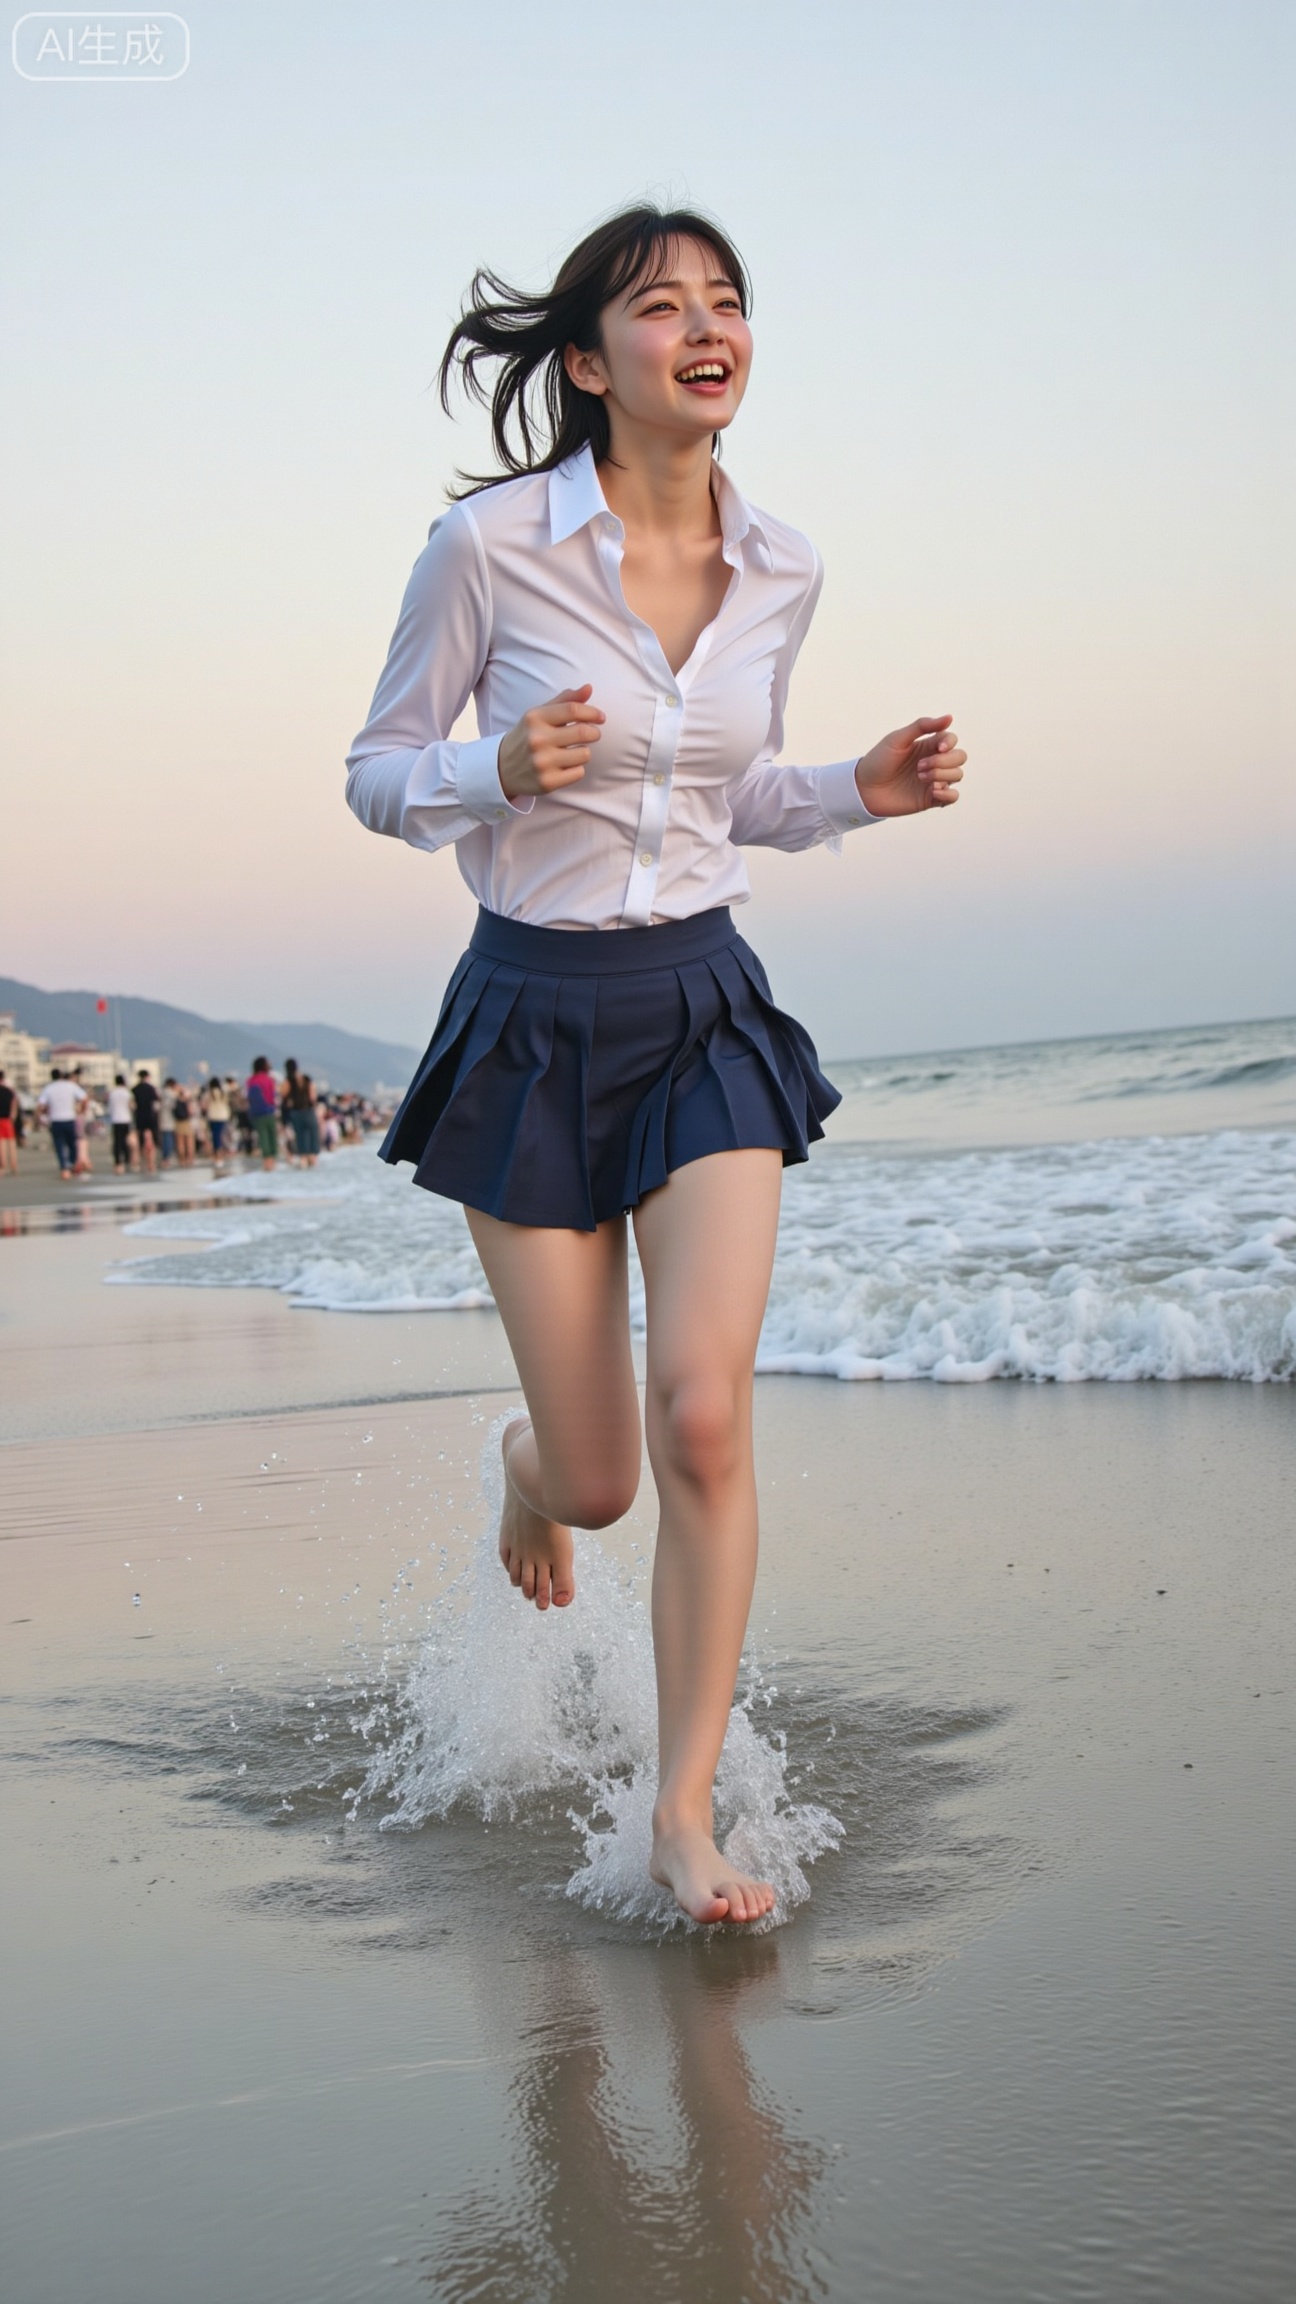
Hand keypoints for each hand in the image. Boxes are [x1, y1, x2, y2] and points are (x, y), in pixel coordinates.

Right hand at [497, 684, 603, 799]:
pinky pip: (579, 773)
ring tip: (571, 752)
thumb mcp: (540, 714)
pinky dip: (576, 769)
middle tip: (592, 734)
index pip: (573, 710)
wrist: (502, 767)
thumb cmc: (528, 736)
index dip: (592, 712)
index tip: (600, 717)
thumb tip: (589, 688)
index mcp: (535, 718)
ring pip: (585, 754)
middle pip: (584, 732)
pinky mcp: (547, 782)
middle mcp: (537, 739)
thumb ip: (565, 700)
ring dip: (583, 752)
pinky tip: (563, 766)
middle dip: (594, 732)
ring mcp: (542, 762)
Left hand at [854, 715, 965, 816]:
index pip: (952, 739)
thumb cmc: (878, 761)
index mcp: (927, 745)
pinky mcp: (931, 799)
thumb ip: (922, 726)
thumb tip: (950, 717)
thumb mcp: (898, 739)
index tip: (938, 747)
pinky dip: (948, 794)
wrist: (864, 789)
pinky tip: (932, 791)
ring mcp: (934, 780)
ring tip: (919, 777)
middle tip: (919, 767)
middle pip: (960, 757)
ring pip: (958, 775)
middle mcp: (934, 762)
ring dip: (942, 775)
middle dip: (944, 761)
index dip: (950, 742)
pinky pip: (953, 797)